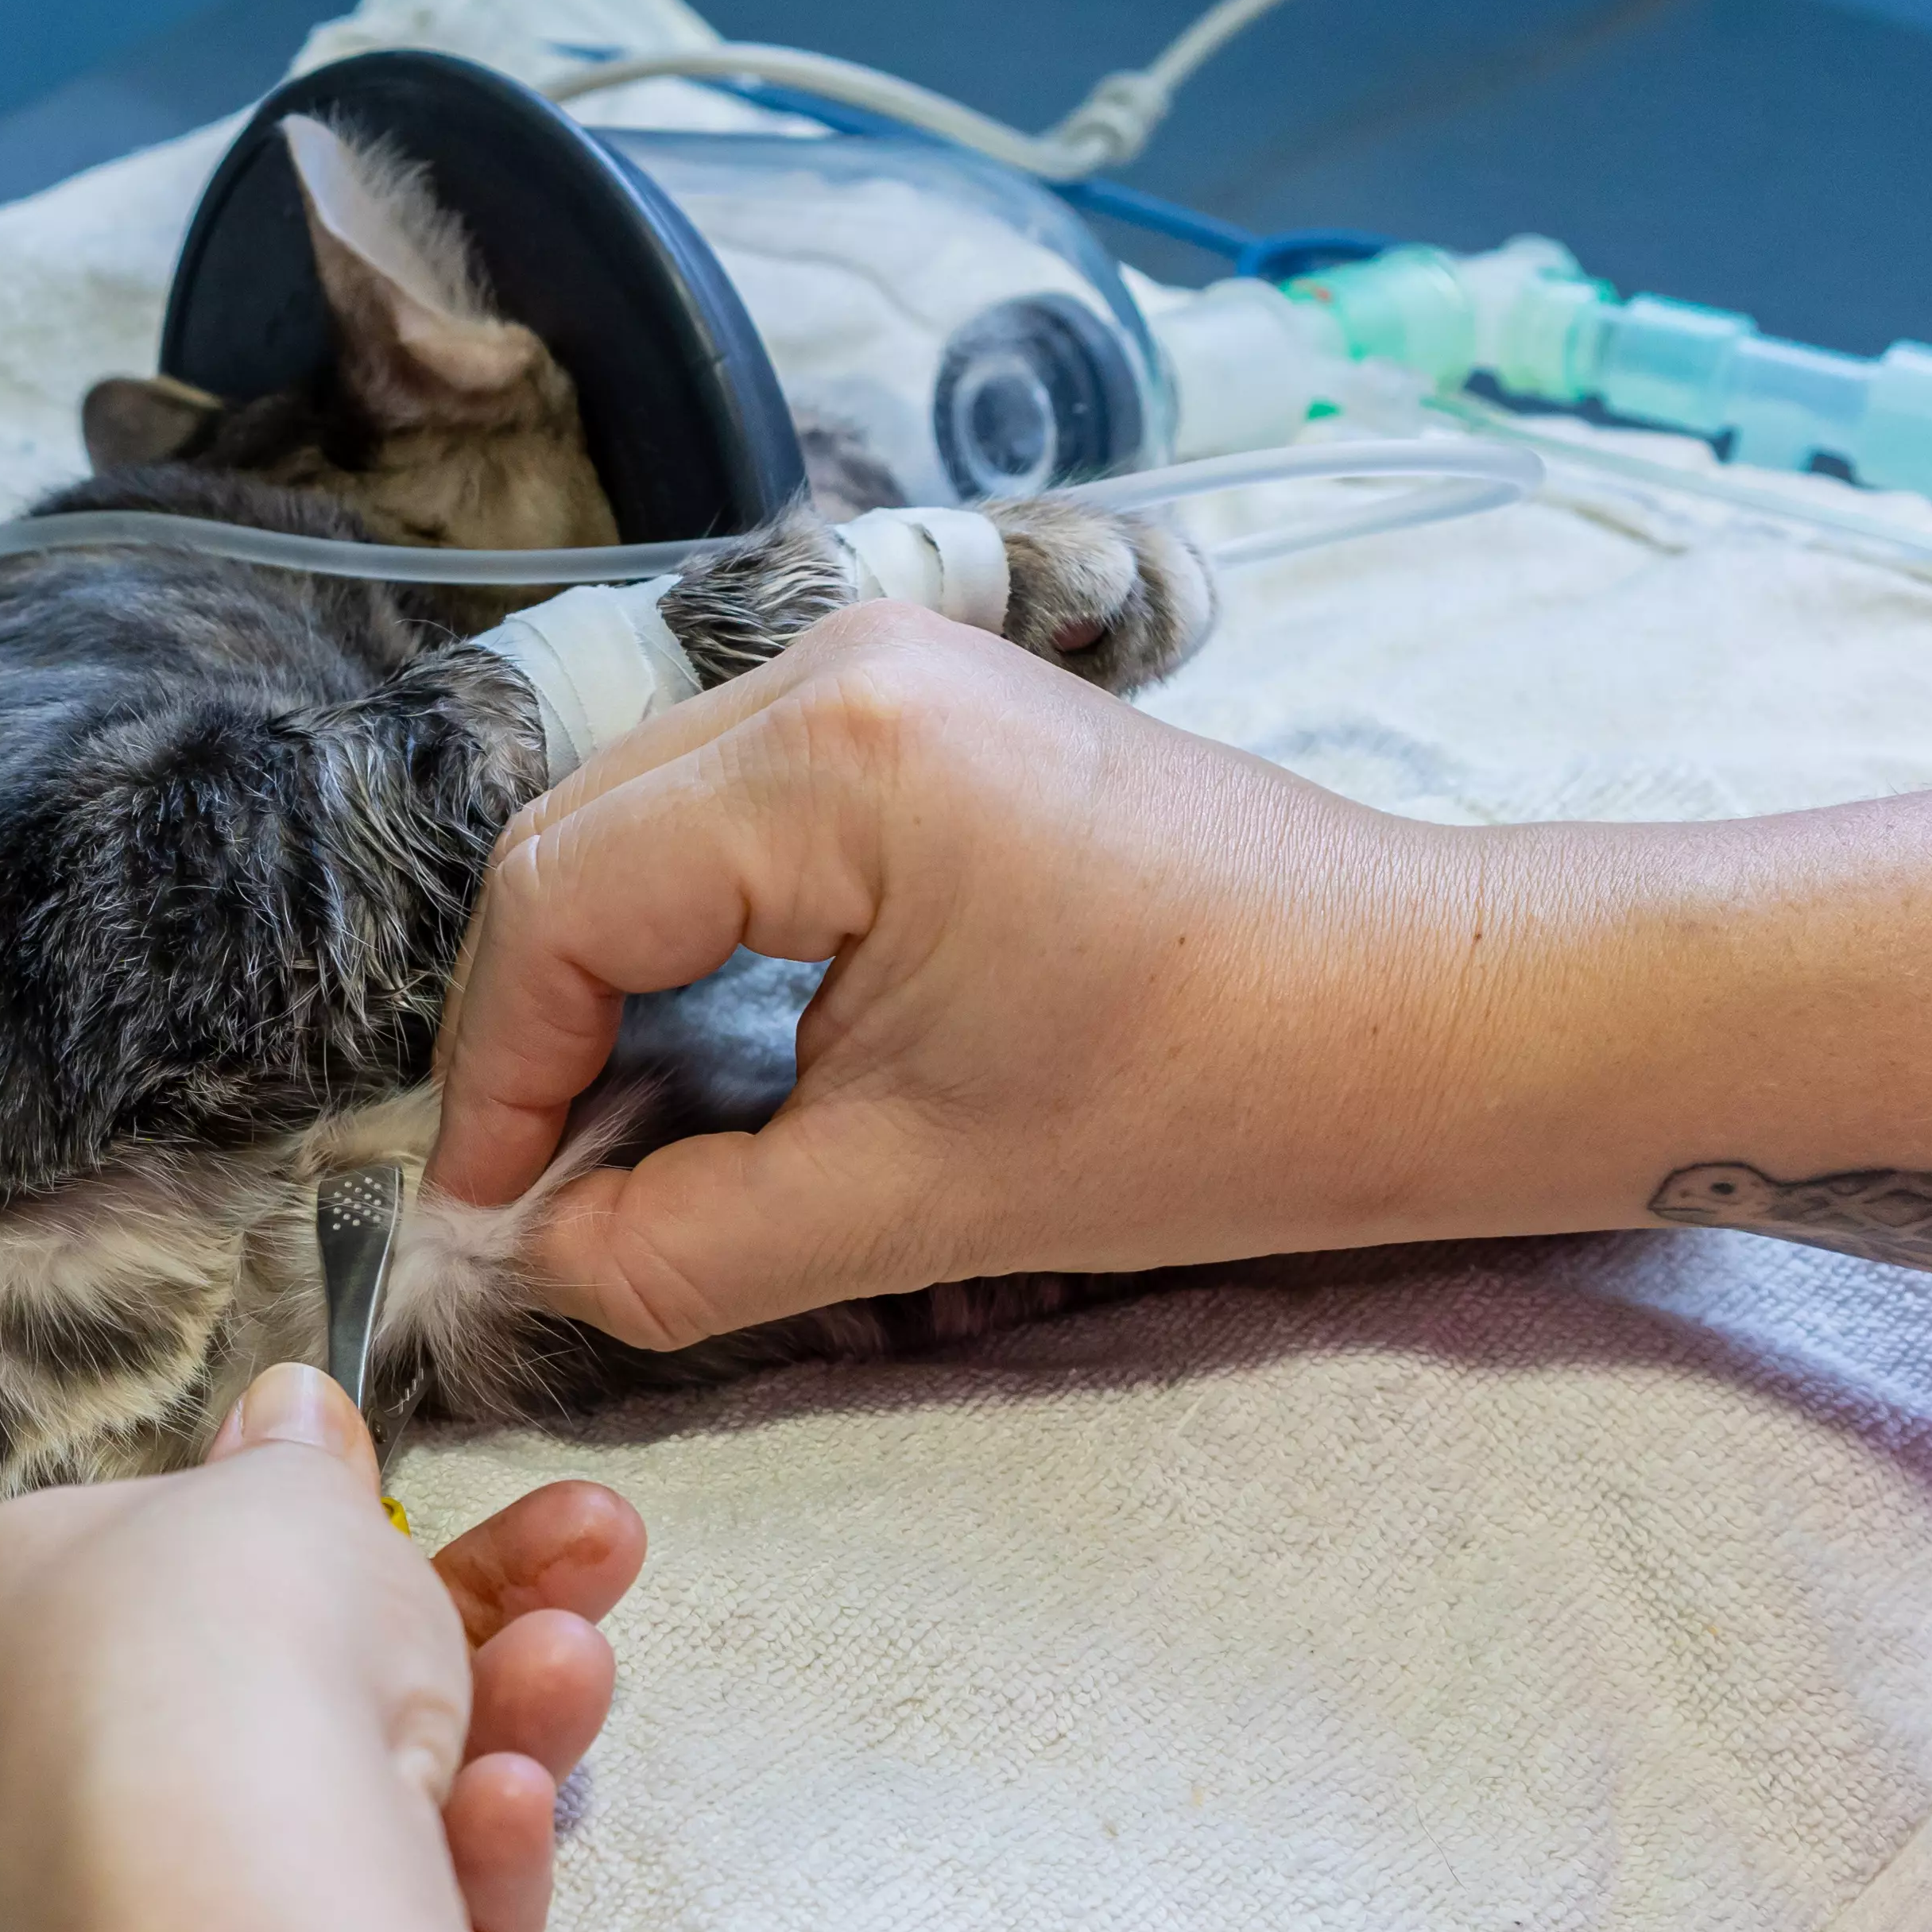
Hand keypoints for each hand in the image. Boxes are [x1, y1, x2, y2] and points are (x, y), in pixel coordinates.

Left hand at [0, 1362, 641, 1931]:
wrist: (222, 1927)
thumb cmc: (203, 1673)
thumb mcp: (280, 1497)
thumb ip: (295, 1466)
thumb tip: (286, 1419)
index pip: (138, 1573)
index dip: (280, 1528)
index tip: (387, 1492)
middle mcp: (21, 1797)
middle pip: (276, 1693)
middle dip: (452, 1621)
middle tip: (580, 1553)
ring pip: (343, 1814)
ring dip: (484, 1726)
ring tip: (569, 1667)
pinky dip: (451, 1862)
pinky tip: (501, 1810)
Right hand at [429, 604, 1555, 1349]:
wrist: (1434, 1022)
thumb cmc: (1215, 1096)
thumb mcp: (915, 1201)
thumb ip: (686, 1246)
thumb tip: (541, 1265)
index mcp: (831, 759)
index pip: (556, 905)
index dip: (497, 1079)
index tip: (497, 1221)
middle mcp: (840, 665)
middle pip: (579, 843)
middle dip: (535, 1029)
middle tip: (538, 1192)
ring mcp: (891, 669)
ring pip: (645, 822)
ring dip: (605, 980)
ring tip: (614, 1139)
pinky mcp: (932, 713)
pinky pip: (735, 810)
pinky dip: (692, 934)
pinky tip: (707, 1055)